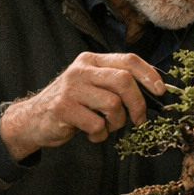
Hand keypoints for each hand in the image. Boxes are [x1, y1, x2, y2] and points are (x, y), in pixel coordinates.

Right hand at [0, 52, 166, 160]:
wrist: (33, 119)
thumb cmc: (73, 104)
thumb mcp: (92, 85)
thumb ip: (116, 83)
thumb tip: (155, 91)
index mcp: (92, 60)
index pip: (128, 60)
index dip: (149, 75)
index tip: (161, 91)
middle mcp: (81, 70)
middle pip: (124, 81)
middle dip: (138, 103)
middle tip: (139, 119)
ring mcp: (70, 88)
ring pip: (113, 104)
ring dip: (117, 122)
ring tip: (107, 126)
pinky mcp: (62, 108)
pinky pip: (96, 124)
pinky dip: (100, 135)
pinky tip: (92, 134)